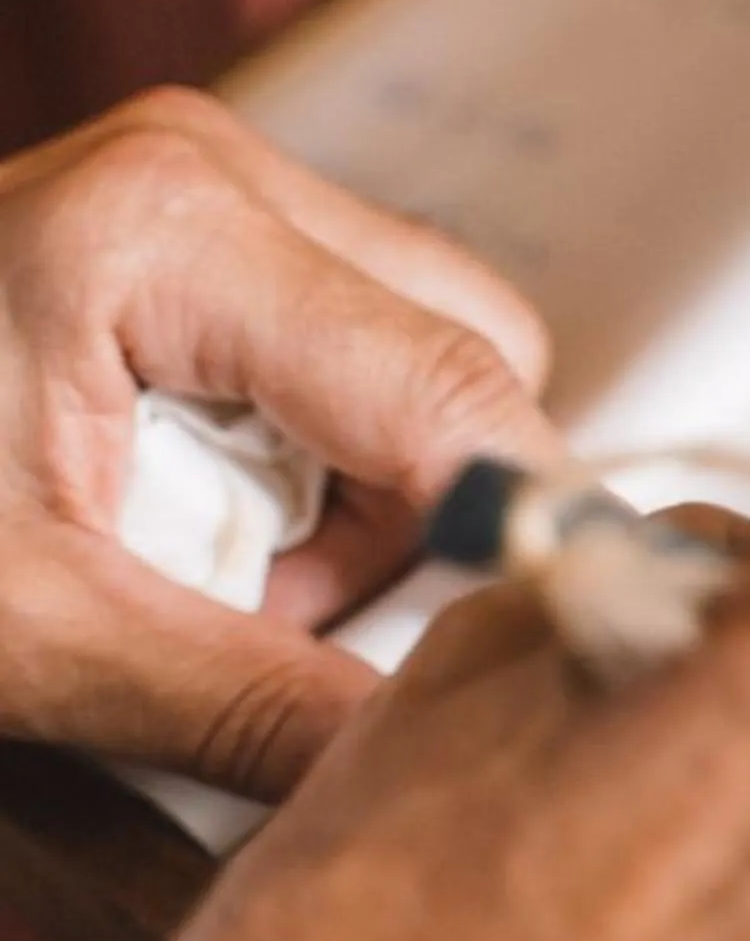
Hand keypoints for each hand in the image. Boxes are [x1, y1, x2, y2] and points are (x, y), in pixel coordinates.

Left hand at [0, 86, 558, 792]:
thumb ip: (247, 706)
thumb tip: (424, 769)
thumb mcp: (25, 639)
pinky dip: (301, 461)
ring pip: (423, 350)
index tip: (508, 663)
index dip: (511, 542)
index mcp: (172, 232)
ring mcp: (200, 183)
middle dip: (416, 517)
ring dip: (358, 497)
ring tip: (197, 575)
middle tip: (264, 617)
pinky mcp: (185, 225)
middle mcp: (210, 171)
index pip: (458, 391)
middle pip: (471, 352)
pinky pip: (341, 346)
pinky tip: (182, 519)